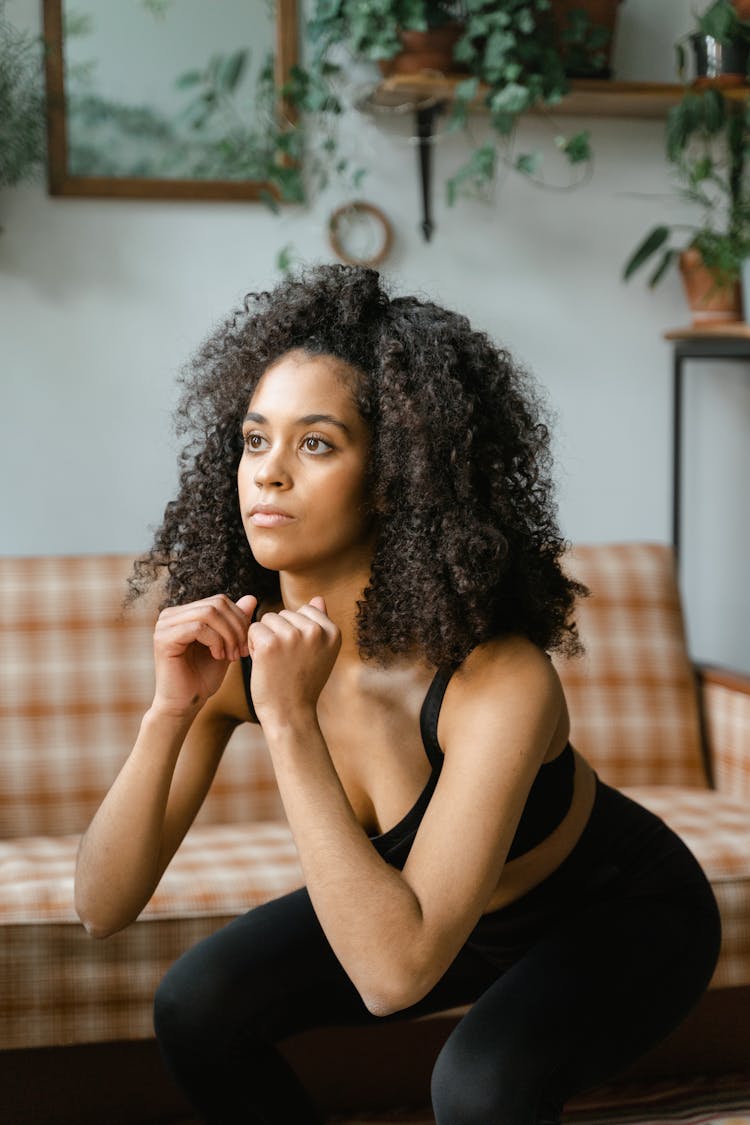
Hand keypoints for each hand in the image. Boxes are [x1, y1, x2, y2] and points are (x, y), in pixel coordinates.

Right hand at [152, 593, 256, 715]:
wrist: (184, 704)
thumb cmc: (203, 678)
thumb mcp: (226, 645)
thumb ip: (235, 622)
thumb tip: (252, 598)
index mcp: (184, 613)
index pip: (220, 601)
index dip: (239, 619)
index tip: (247, 644)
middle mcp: (171, 615)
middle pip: (216, 604)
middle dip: (236, 627)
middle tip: (242, 651)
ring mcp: (164, 625)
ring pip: (208, 613)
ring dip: (228, 635)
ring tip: (232, 656)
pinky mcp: (163, 639)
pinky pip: (198, 628)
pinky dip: (215, 641)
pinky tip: (219, 657)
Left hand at [247, 597, 340, 725]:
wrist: (290, 714)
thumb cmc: (302, 683)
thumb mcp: (320, 653)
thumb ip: (320, 624)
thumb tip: (318, 598)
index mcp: (332, 632)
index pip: (305, 610)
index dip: (296, 630)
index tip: (300, 655)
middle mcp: (315, 631)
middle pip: (284, 613)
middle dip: (279, 634)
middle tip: (286, 662)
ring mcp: (293, 636)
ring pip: (267, 619)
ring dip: (265, 639)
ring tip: (275, 663)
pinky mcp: (270, 643)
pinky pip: (253, 629)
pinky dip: (253, 645)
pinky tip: (263, 663)